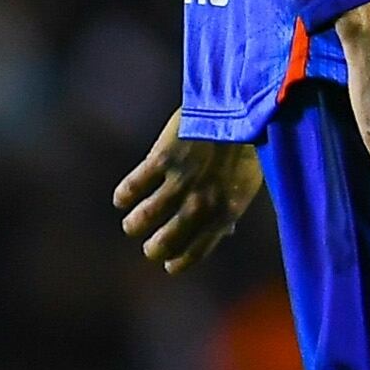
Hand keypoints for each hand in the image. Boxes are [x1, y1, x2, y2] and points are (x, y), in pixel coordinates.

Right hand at [114, 111, 262, 273]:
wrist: (239, 104)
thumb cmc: (247, 145)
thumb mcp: (246, 184)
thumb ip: (231, 210)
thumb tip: (225, 232)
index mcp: (225, 212)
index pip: (196, 252)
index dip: (178, 262)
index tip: (168, 264)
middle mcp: (201, 203)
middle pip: (166, 241)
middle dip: (154, 248)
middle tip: (149, 247)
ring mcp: (181, 181)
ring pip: (144, 217)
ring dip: (134, 224)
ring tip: (131, 225)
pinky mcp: (162, 159)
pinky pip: (133, 187)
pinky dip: (124, 196)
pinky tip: (122, 198)